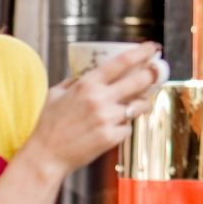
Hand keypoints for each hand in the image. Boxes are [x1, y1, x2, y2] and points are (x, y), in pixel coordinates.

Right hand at [18, 43, 164, 178]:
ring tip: (140, 103)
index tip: (153, 47)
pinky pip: (128, 127)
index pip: (122, 62)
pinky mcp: (112, 138)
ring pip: (139, 105)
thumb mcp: (56, 94)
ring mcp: (108, 119)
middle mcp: (101, 99)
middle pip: (139, 80)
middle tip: (157, 72)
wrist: (45, 156)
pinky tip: (115, 127)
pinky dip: (124, 126)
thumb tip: (85, 72)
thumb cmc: (48, 125)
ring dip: (143, 103)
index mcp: (87, 84)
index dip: (142, 52)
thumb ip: (74, 81)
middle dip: (153, 74)